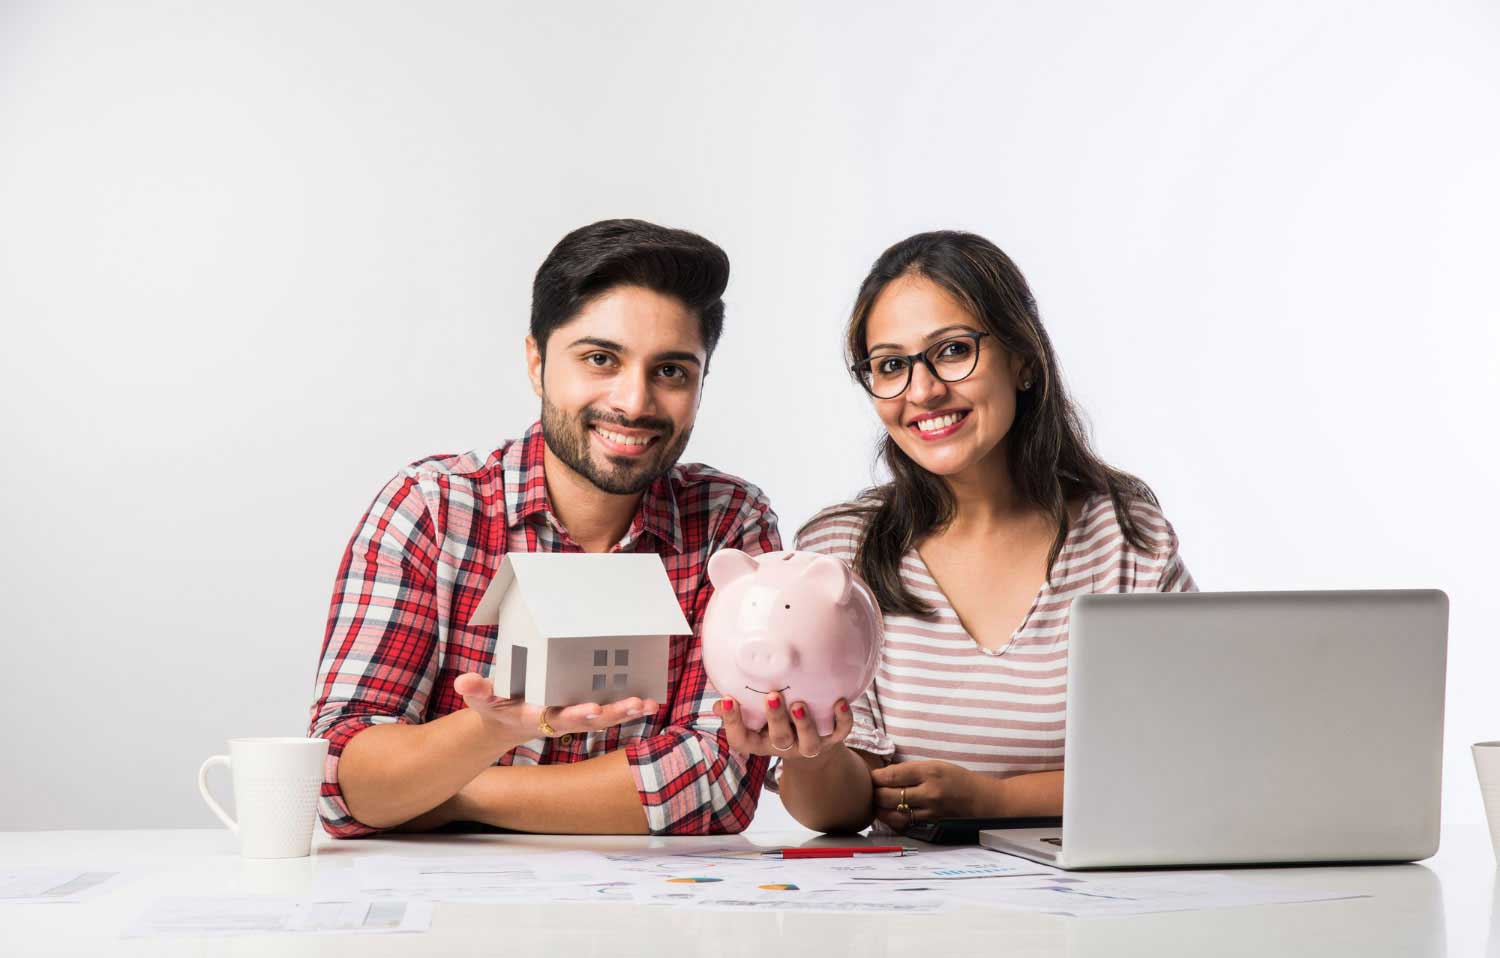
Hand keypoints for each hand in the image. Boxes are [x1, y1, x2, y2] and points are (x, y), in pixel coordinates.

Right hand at [452, 672, 659, 739]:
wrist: (504, 723)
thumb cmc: (495, 706)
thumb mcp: (482, 699)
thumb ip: (476, 690)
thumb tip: (463, 681)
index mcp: (536, 717)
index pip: (556, 717)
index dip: (574, 714)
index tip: (590, 708)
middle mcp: (559, 721)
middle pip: (588, 721)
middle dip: (610, 714)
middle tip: (631, 705)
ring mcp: (573, 718)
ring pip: (603, 719)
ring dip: (625, 712)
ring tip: (647, 703)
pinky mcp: (583, 713)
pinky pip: (609, 712)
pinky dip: (629, 709)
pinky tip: (650, 701)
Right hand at [714, 693, 852, 761]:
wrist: (811, 741)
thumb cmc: (775, 720)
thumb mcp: (754, 716)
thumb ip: (740, 706)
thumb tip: (719, 700)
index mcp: (761, 741)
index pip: (741, 740)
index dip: (732, 722)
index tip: (728, 699)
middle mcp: (784, 746)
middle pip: (779, 740)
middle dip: (776, 719)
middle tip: (773, 697)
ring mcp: (809, 745)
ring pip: (809, 743)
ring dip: (805, 724)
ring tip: (799, 705)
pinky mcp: (833, 738)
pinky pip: (840, 732)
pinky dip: (842, 719)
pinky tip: (840, 702)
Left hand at [869, 760, 996, 832]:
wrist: (984, 801)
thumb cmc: (958, 780)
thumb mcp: (937, 766)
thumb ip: (911, 770)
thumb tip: (884, 774)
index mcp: (929, 771)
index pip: (892, 776)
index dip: (876, 777)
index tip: (870, 776)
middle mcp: (929, 792)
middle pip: (888, 796)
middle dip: (874, 794)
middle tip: (870, 791)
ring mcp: (930, 811)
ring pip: (894, 814)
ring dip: (880, 810)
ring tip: (876, 804)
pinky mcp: (932, 825)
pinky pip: (905, 825)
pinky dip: (893, 821)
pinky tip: (889, 816)